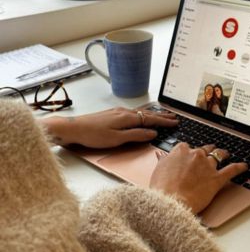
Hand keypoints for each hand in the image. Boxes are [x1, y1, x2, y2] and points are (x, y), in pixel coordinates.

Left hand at [40, 107, 177, 147]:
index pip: (150, 119)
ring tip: (162, 115)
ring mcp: (117, 112)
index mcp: (127, 118)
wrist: (72, 128)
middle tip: (173, 117)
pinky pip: (132, 112)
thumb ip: (136, 135)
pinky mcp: (111, 114)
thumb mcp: (117, 139)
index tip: (175, 122)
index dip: (164, 121)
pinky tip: (141, 116)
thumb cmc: (93, 135)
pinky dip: (142, 114)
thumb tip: (152, 132)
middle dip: (161, 116)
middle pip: (147, 114)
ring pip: (140, 112)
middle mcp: (124, 112)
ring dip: (152, 114)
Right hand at [150, 143, 247, 213]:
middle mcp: (196, 155)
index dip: (189, 151)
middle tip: (209, 153)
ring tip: (226, 154)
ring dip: (223, 154)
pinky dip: (239, 167)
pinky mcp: (217, 178)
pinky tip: (244, 166)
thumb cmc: (162, 189)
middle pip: (204, 149)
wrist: (170, 202)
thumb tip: (161, 156)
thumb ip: (163, 161)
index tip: (190, 155)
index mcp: (180, 151)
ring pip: (219, 155)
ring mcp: (208, 165)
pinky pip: (232, 169)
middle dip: (207, 151)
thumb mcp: (158, 171)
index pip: (187, 147)